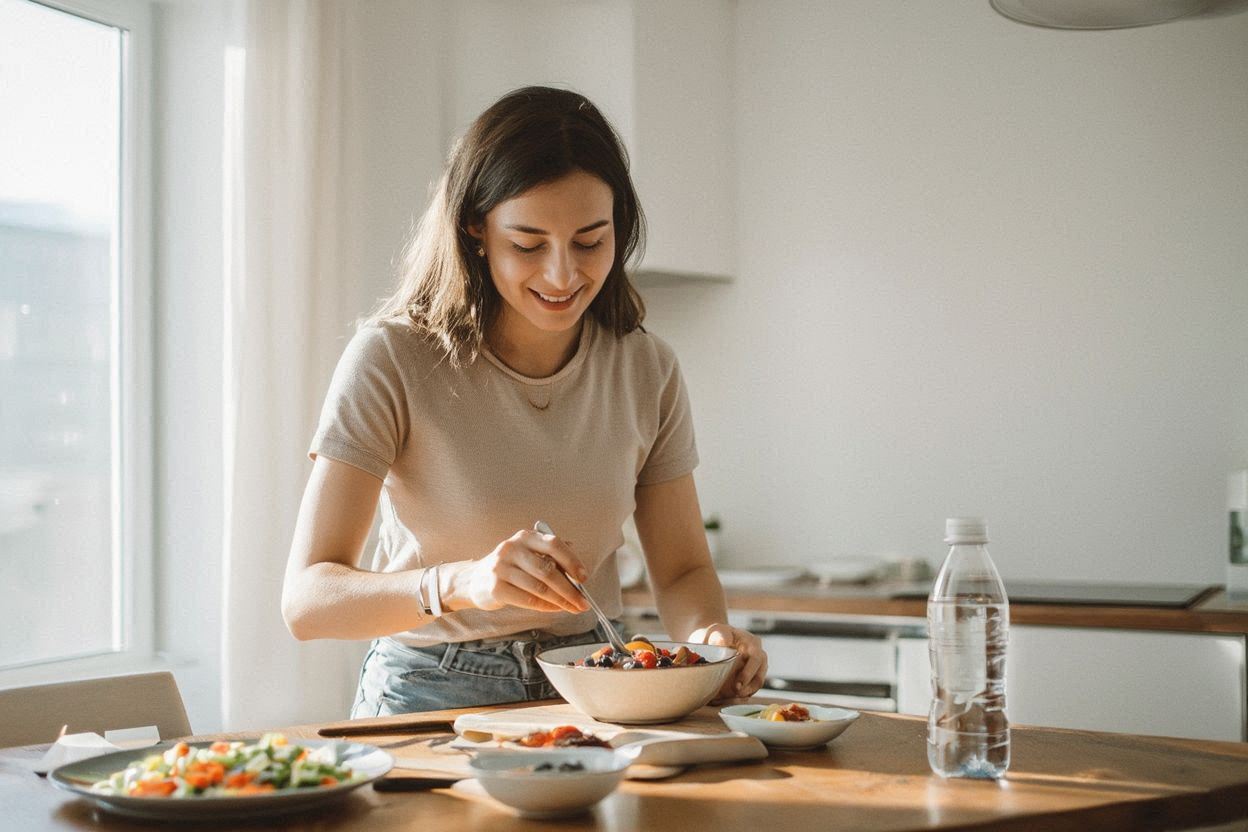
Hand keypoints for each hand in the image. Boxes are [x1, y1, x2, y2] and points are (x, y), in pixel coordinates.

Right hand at [442, 529, 589, 613]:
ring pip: (540, 587)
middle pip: (548, 570)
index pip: (553, 545)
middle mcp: (512, 548)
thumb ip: (552, 556)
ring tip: (573, 608)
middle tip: (583, 602)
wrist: (474, 579)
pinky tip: (555, 609)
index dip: (572, 562)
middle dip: (570, 589)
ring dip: (560, 601)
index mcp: (525, 536)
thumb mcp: (528, 553)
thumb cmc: (510, 567)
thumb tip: (579, 571)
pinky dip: (546, 607)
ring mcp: (502, 568)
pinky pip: (528, 600)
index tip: (584, 578)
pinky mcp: (496, 588)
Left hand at [687, 623, 767, 699]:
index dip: (748, 673)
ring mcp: (756, 669)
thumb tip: (723, 641)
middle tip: (734, 695)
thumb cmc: (715, 634)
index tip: (737, 685)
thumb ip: (719, 634)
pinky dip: (739, 697)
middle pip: (759, 677)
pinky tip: (727, 699)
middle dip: (747, 688)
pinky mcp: (750, 679)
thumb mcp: (716, 630)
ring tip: (729, 699)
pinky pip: (749, 691)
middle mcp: (758, 657)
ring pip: (755, 686)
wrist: (713, 641)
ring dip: (744, 695)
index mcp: (752, 644)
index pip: (756, 659)